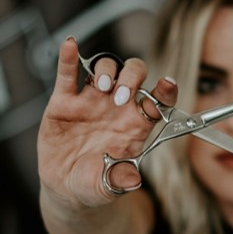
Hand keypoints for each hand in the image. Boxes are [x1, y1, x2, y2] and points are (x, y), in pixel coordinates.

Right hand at [38, 37, 177, 209]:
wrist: (65, 188)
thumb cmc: (94, 184)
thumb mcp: (108, 187)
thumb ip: (120, 180)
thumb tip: (133, 180)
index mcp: (136, 124)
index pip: (157, 100)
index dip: (165, 90)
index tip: (168, 84)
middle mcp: (117, 108)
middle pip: (133, 75)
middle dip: (132, 78)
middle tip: (121, 96)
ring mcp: (91, 102)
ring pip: (105, 69)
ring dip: (107, 72)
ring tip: (102, 89)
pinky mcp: (64, 102)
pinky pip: (68, 75)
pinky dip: (69, 58)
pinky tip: (70, 45)